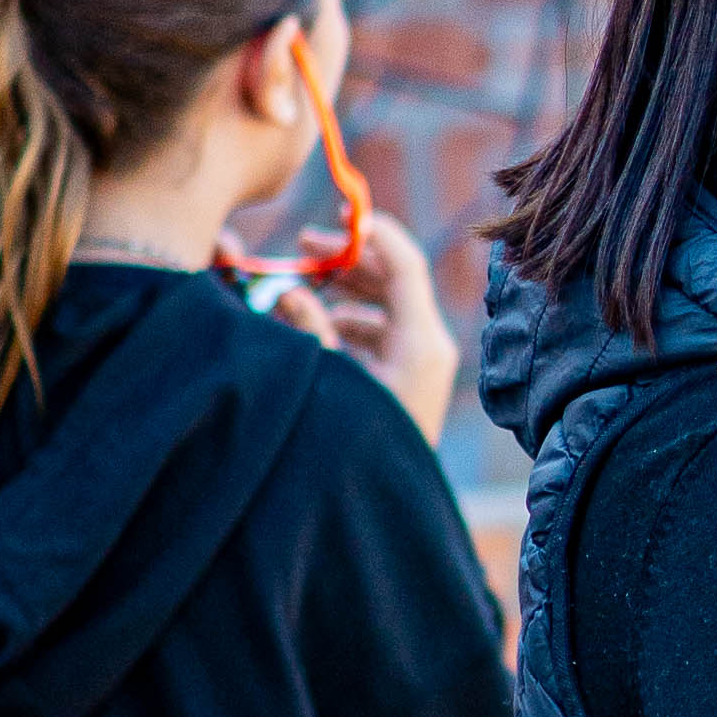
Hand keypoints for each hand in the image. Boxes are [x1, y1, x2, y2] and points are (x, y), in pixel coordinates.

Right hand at [264, 212, 458, 448]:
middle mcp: (428, 346)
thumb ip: (308, 329)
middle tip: (303, 246)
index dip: (371, 231)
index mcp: (421, 340)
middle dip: (347, 261)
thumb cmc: (358, 443)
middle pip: (393, 280)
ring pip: (385, 307)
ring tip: (299, 287)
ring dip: (344, 292)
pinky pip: (382, 335)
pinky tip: (317, 325)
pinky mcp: (409, 380)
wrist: (385, 504)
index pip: (404, 262)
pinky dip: (350, 322)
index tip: (335, 212)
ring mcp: (421, 364)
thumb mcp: (328, 381)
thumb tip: (288, 290)